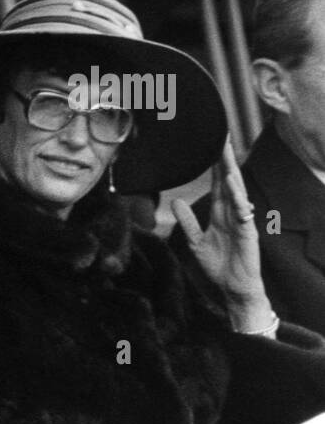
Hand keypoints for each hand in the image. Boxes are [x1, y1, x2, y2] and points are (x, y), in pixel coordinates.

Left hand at [172, 139, 271, 327]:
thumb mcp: (196, 242)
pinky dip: (237, 196)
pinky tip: (232, 182)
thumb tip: (175, 201)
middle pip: (228, 181)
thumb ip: (187, 221)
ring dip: (231, 170)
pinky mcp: (248, 232)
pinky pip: (242, 210)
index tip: (211, 144)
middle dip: (225, 159)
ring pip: (237, 190)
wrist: (232, 288)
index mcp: (220, 214)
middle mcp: (232, 213)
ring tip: (226, 150)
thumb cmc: (219, 266)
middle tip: (221, 135)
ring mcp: (241, 221)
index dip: (215, 165)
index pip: (218, 183)